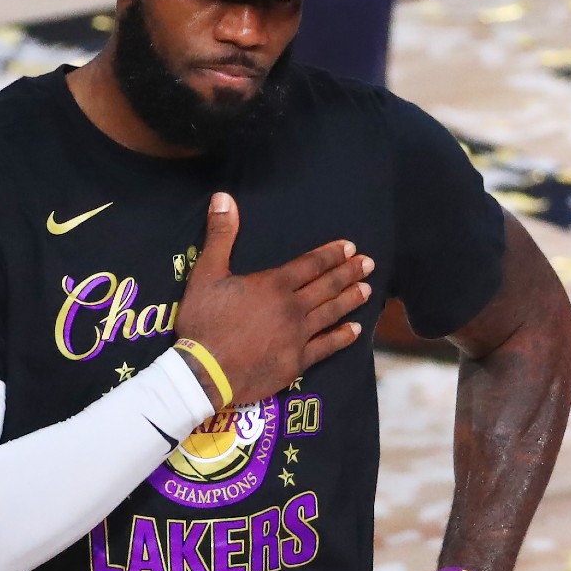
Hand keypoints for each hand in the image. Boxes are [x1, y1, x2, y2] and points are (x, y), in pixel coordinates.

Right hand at [173, 192, 372, 405]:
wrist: (203, 373)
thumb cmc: (202, 322)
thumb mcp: (206, 273)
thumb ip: (220, 235)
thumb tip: (223, 197)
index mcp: (274, 284)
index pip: (310, 264)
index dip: (332, 255)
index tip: (350, 247)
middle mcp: (292, 308)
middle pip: (327, 286)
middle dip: (349, 273)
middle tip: (368, 264)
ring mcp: (298, 336)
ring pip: (331, 313)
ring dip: (351, 299)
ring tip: (368, 290)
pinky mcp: (297, 362)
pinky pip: (326, 347)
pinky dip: (342, 337)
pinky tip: (355, 330)